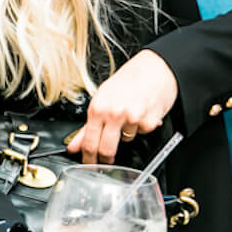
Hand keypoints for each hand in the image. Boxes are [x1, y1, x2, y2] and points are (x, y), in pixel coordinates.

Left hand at [66, 49, 177, 163]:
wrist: (156, 67)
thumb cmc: (129, 79)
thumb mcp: (103, 98)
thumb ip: (88, 126)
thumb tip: (74, 145)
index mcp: (98, 107)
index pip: (89, 141)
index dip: (88, 157)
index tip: (88, 163)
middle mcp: (114, 113)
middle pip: (106, 149)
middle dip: (105, 159)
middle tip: (106, 159)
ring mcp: (132, 118)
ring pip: (126, 140)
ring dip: (127, 133)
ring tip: (130, 114)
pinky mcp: (149, 121)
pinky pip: (142, 133)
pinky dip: (142, 126)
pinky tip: (143, 112)